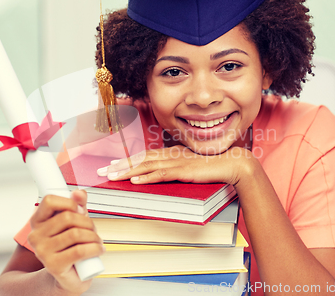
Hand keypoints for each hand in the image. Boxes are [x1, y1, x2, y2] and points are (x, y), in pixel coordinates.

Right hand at [28, 190, 104, 294]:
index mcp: (37, 221)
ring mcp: (43, 251)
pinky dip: (94, 248)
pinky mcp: (54, 265)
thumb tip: (79, 193)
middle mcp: (36, 235)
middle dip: (87, 221)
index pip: (49, 200)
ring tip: (96, 241)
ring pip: (76, 234)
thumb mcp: (74, 223)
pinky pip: (80, 250)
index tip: (79, 210)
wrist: (68, 276)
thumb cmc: (70, 246)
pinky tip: (98, 249)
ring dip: (93, 236)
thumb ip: (77, 206)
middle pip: (67, 217)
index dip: (69, 202)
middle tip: (92, 229)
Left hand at [97, 145, 252, 185]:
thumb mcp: (190, 166)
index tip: (111, 164)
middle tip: (102, 171)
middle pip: (140, 159)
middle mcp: (171, 155)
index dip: (126, 160)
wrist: (233, 164)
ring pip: (146, 165)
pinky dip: (146, 177)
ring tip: (111, 176)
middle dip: (119, 165)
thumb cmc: (213, 166)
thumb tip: (161, 175)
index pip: (144, 156)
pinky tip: (134, 181)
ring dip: (127, 171)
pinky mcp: (183, 170)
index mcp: (172, 153)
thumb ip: (176, 168)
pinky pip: (161, 174)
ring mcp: (176, 162)